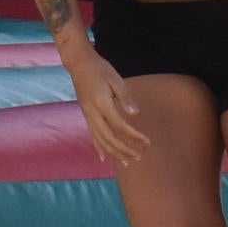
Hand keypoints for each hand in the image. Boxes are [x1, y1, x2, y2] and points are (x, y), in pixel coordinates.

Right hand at [65, 48, 148, 166]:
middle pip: (109, 138)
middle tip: (139, 157)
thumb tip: (135, 114)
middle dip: (124, 150)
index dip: (134, 136)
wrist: (79, 64)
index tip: (147, 141)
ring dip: (114, 153)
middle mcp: (92, 113)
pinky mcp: (86, 115)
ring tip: (127, 162)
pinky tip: (105, 157)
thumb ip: (125, 98)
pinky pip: (92, 136)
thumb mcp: (116, 80)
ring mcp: (87, 116)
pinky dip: (99, 148)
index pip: (120, 126)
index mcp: (102, 104)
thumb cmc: (101, 70)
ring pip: (100, 140)